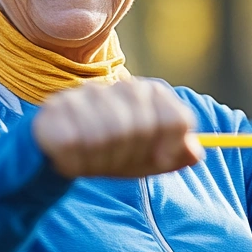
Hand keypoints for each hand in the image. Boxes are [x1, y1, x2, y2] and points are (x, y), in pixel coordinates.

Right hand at [32, 79, 202, 178]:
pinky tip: (71, 159)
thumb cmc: (108, 153)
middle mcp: (117, 87)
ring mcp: (84, 96)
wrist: (56, 151)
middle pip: (141, 128)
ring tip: (92, 161)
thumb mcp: (145, 158)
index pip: (176, 119)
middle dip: (131, 156)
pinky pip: (75, 142)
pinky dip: (75, 160)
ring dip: (101, 160)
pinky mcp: (54, 110)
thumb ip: (173, 154)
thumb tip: (196, 152)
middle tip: (115, 163)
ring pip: (106, 135)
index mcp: (146, 93)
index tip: (159, 159)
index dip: (170, 147)